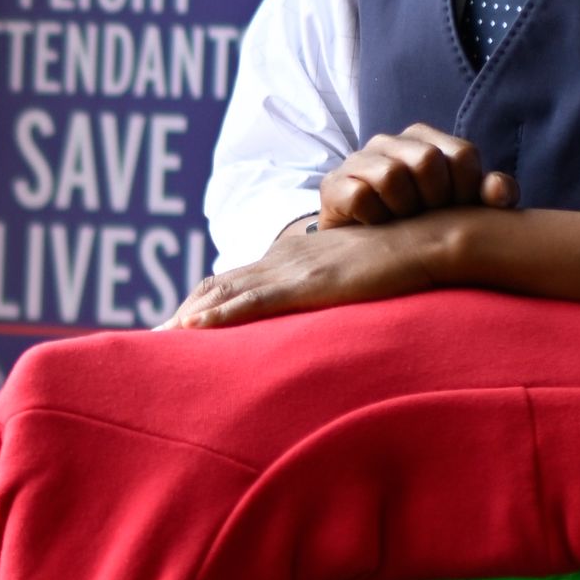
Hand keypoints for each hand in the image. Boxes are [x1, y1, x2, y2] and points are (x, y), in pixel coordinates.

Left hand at [170, 213, 457, 329]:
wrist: (430, 240)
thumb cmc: (403, 260)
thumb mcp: (357, 278)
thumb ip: (338, 291)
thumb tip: (332, 314)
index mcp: (294, 258)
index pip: (238, 281)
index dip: (206, 303)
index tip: (180, 326)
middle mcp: (284, 259)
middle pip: (220, 286)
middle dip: (185, 312)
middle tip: (150, 338)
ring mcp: (293, 270)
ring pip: (226, 294)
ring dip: (190, 317)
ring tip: (156, 338)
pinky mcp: (308, 284)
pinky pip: (254, 302)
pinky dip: (220, 316)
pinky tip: (192, 329)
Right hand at [319, 126, 514, 228]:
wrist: (364, 250)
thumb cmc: (420, 224)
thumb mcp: (461, 210)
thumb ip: (490, 196)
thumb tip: (499, 190)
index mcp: (424, 139)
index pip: (462, 154)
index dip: (467, 190)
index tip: (456, 211)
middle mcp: (389, 142)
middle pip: (426, 160)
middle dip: (433, 200)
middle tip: (426, 219)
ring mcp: (358, 160)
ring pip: (391, 175)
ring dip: (401, 210)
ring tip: (400, 223)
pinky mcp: (333, 184)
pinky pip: (360, 196)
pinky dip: (373, 218)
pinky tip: (376, 227)